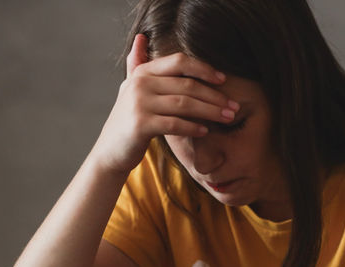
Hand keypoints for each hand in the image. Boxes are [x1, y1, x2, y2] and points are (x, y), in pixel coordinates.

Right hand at [93, 34, 239, 174]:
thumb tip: (142, 38)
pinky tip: (206, 131)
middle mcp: (139, 84)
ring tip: (227, 118)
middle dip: (214, 96)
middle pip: (187, 84)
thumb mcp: (130, 88)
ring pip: (185, 104)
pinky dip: (193, 127)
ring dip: (210, 111)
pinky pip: (175, 124)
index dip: (204, 69)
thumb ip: (137, 65)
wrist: (110, 151)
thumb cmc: (128, 120)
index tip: (223, 80)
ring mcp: (139, 104)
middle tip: (234, 106)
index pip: (179, 62)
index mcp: (142, 72)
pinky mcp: (141, 125)